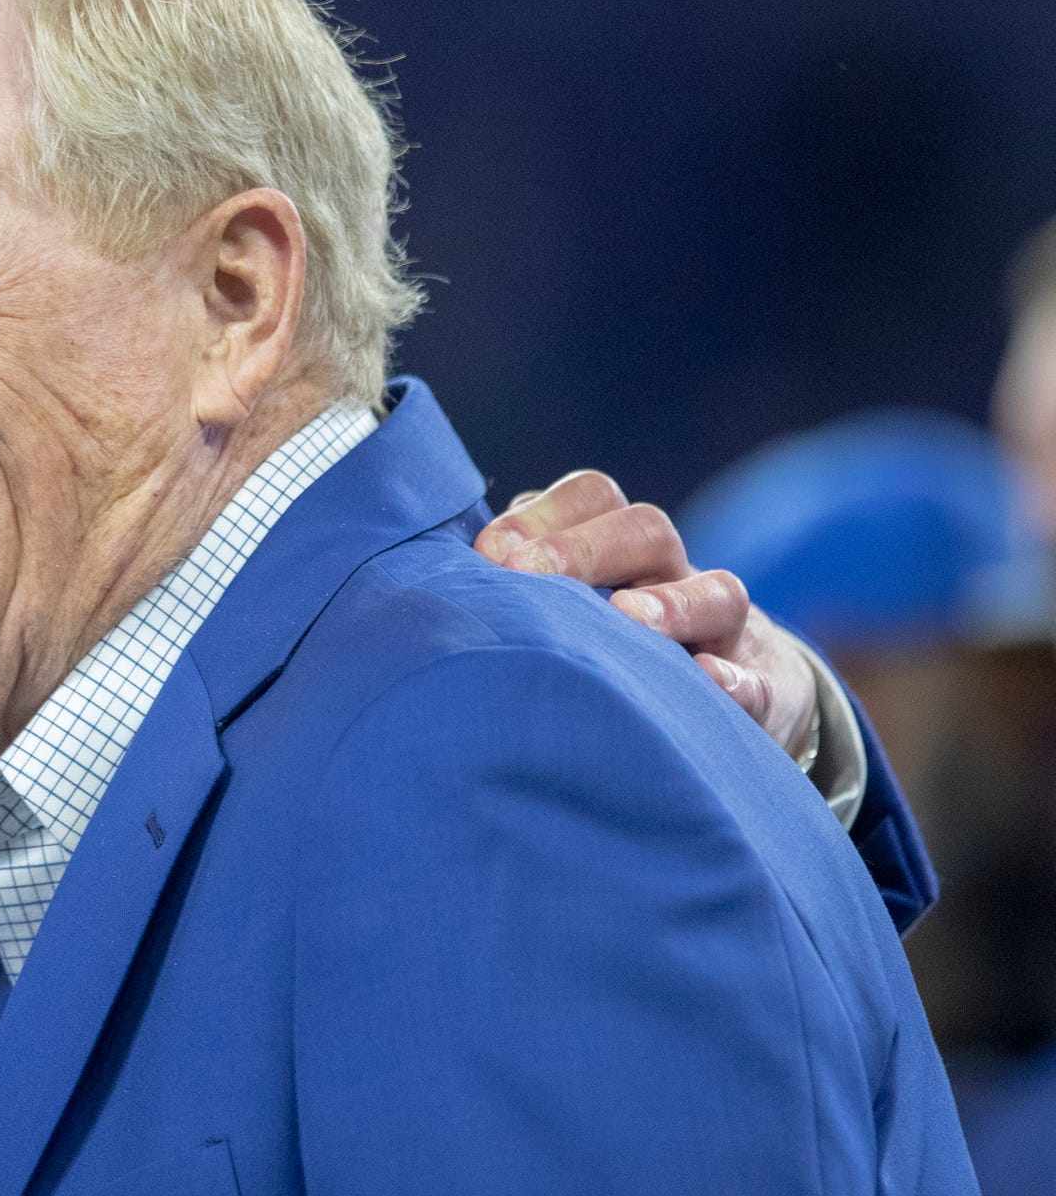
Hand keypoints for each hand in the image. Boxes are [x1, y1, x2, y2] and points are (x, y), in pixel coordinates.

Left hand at [472, 471, 819, 759]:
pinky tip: (711, 682)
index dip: (540, 514)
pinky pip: (761, 680)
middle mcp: (671, 574)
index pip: (589, 498)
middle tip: (530, 574)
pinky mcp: (764, 688)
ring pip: (718, 590)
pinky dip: (739, 682)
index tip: (487, 553)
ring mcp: (726, 630)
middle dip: (585, 546)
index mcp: (617, 547)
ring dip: (672, 601)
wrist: (727, 697)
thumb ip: (516, 588)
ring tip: (630, 619)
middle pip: (645, 529)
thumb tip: (431, 588)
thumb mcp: (569, 608)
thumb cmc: (611, 647)